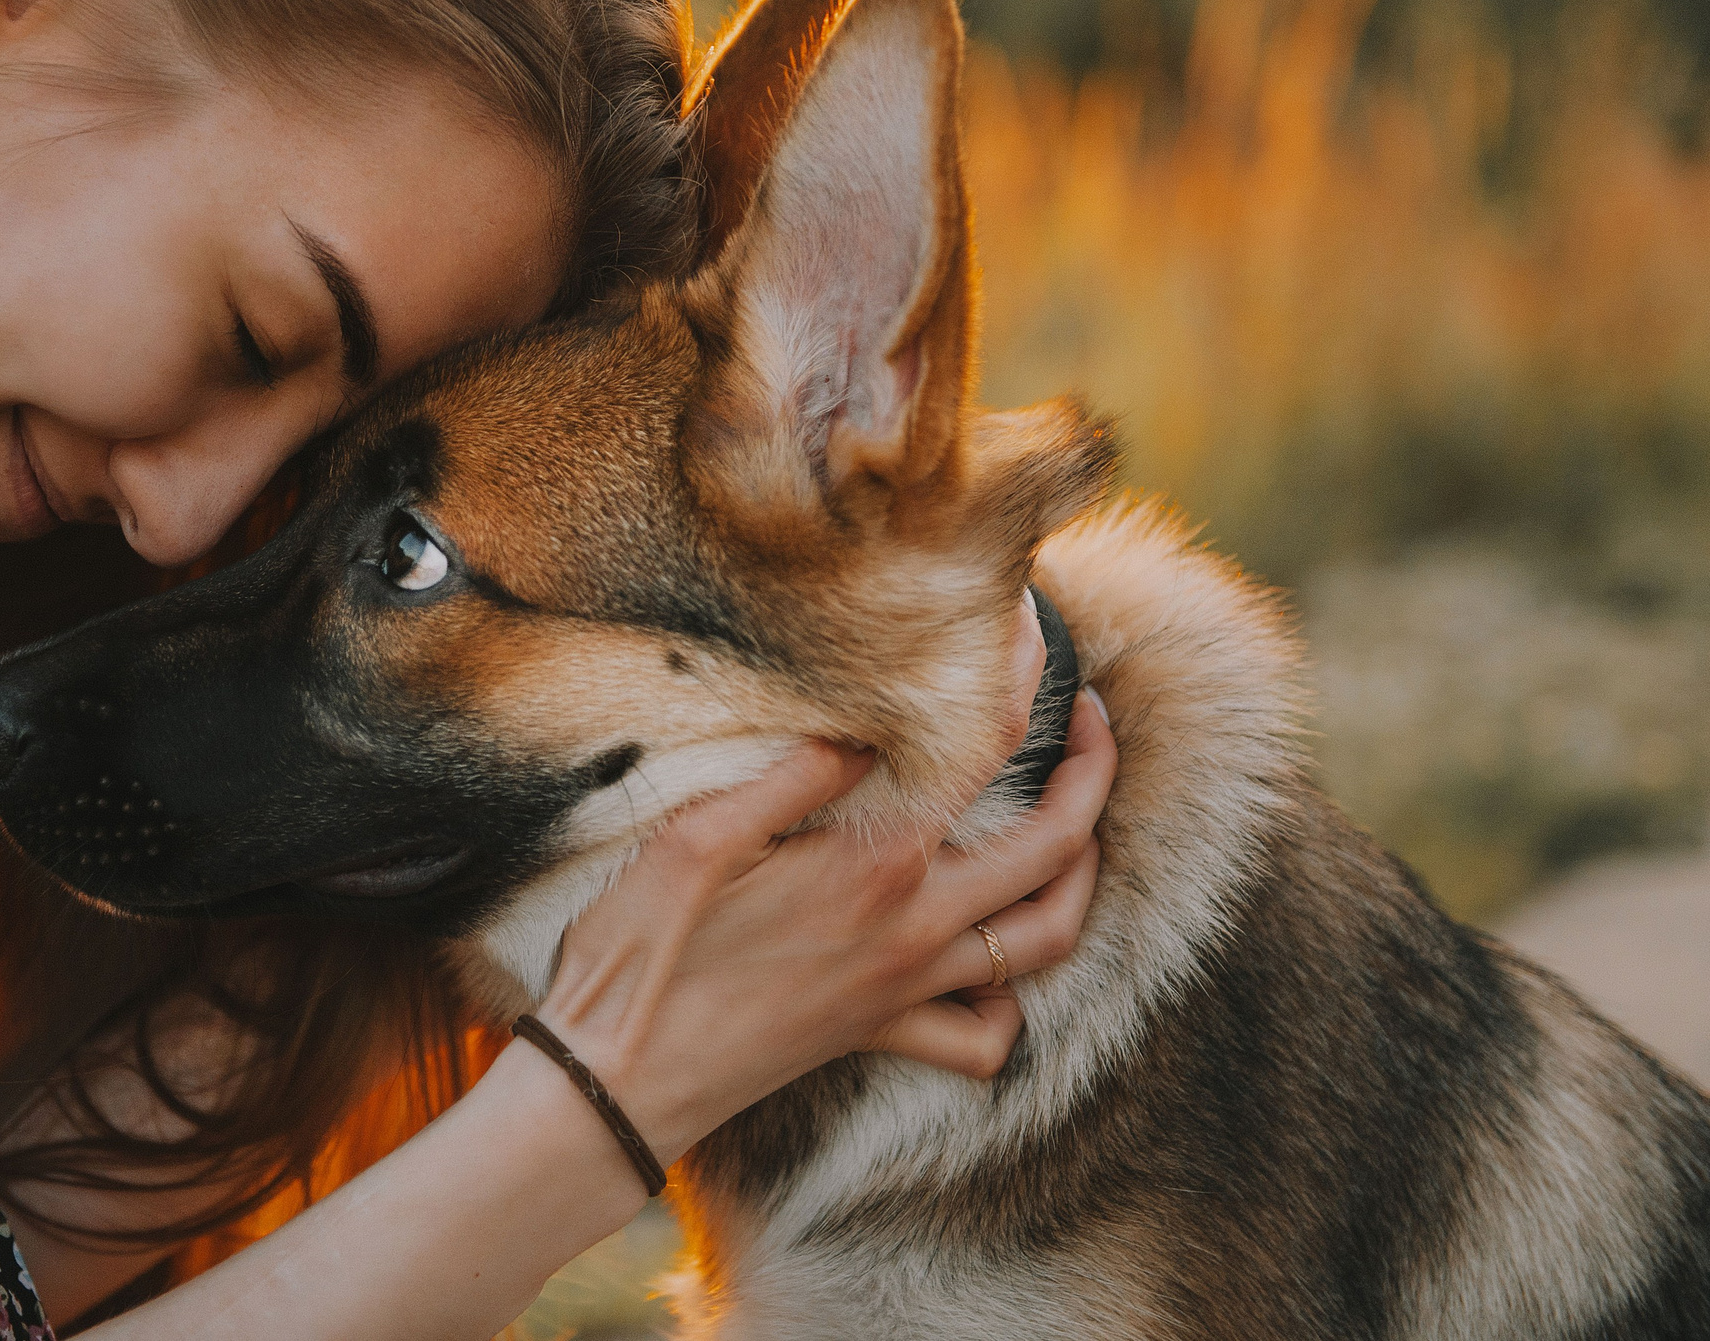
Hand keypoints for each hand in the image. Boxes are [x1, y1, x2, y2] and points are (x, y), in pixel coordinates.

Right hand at [532, 611, 1114, 1167]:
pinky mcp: (880, 1034)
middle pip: (1055, 848)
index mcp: (873, 862)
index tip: (1027, 628)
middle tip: (1094, 721)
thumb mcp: (699, 837)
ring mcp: (905, 988)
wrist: (614, 1081)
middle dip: (1095, 776)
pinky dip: (1010, 1002)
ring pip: (1047, 942)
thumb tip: (863, 726)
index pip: (984, 753)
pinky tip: (993, 967)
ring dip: (1083, 881)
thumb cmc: (642, 953)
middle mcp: (911, 926)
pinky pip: (984, 1038)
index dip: (1020, 679)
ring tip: (1078, 831)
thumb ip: (794, 775)